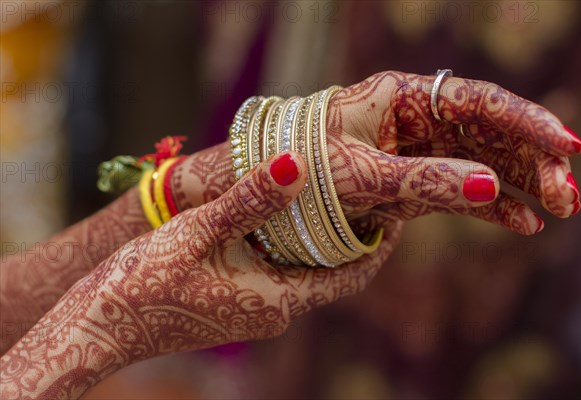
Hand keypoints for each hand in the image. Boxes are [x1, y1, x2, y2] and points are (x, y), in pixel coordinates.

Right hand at [0, 152, 401, 398]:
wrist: (100, 324)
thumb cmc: (143, 282)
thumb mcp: (200, 232)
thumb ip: (250, 200)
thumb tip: (299, 165)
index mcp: (277, 300)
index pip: (351, 274)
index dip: (379, 243)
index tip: (397, 209)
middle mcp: (273, 311)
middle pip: (333, 272)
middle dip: (355, 236)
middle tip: (369, 193)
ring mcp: (253, 310)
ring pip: (306, 271)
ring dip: (323, 239)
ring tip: (334, 195)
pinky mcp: (235, 304)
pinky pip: (280, 273)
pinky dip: (294, 246)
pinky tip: (284, 216)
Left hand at [326, 71, 580, 233]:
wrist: (276, 192)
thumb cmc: (307, 167)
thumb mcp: (362, 173)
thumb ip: (424, 180)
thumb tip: (491, 187)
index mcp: (402, 97)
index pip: (477, 101)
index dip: (525, 120)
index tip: (566, 145)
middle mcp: (418, 120)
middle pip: (490, 133)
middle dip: (532, 160)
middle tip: (567, 195)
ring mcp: (419, 153)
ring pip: (483, 162)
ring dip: (522, 185)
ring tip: (559, 209)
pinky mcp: (415, 184)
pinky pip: (461, 193)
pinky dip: (492, 209)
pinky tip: (524, 224)